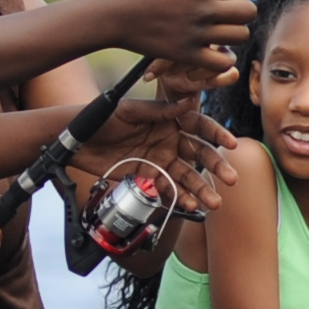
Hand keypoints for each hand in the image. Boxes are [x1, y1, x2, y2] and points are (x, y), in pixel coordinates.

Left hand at [74, 87, 238, 210]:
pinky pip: (168, 189)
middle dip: (216, 168)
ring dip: (202, 189)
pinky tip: (191, 205)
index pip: (199, 126)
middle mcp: (169, 141)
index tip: (231, 144)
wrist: (77, 142)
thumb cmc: (102, 119)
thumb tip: (188, 103)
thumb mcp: (130, 110)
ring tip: (215, 202)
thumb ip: (159, 110)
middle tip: (231, 179)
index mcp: (169, 120)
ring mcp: (160, 161)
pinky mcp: (148, 178)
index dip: (216, 135)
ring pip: (187, 177)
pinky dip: (180, 198)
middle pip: (199, 155)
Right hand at [104, 0, 251, 77]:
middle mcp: (203, 8)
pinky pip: (222, 62)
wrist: (114, 14)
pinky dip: (222, 59)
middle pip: (248, 12)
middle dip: (241, 12)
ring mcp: (197, 33)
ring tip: (218, 32)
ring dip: (233, 34)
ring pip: (240, 35)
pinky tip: (212, 51)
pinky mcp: (187, 55)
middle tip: (225, 15)